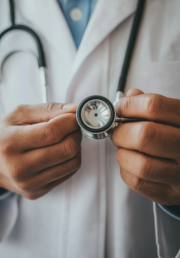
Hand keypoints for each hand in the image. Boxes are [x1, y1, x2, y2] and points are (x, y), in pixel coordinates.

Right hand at [0, 103, 81, 199]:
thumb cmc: (3, 135)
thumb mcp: (19, 114)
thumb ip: (48, 109)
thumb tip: (75, 110)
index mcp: (10, 142)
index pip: (52, 132)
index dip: (70, 121)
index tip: (74, 114)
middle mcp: (19, 167)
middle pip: (67, 149)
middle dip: (76, 133)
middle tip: (71, 125)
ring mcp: (28, 184)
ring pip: (72, 163)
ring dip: (76, 146)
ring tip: (65, 138)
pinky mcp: (37, 192)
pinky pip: (68, 173)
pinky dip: (69, 159)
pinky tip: (58, 151)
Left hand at [112, 89, 179, 205]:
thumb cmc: (177, 136)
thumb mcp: (172, 116)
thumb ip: (151, 104)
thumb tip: (128, 97)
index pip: (153, 106)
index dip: (128, 105)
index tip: (118, 109)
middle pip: (145, 135)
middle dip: (121, 132)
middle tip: (117, 132)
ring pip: (141, 165)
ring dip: (123, 154)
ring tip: (124, 149)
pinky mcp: (171, 194)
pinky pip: (139, 183)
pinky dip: (126, 171)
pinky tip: (130, 164)